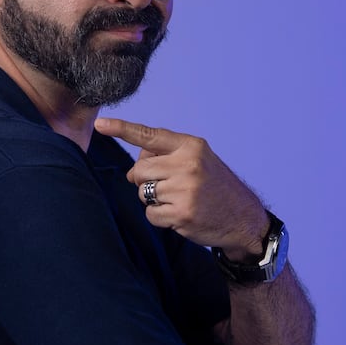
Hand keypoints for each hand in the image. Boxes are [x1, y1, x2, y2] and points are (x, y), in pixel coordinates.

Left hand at [94, 117, 267, 256]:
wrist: (245, 219)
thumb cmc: (214, 186)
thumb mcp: (197, 160)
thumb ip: (166, 155)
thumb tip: (133, 167)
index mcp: (190, 146)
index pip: (149, 135)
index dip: (121, 129)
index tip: (100, 125)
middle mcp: (187, 164)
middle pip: (138, 170)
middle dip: (145, 180)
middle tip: (169, 187)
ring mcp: (184, 190)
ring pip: (142, 192)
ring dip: (154, 199)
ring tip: (180, 200)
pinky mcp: (182, 214)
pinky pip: (150, 213)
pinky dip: (160, 217)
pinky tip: (180, 215)